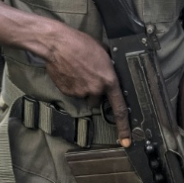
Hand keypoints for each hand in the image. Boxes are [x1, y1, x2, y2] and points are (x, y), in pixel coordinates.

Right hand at [44, 25, 130, 147]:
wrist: (57, 44)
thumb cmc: (79, 43)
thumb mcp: (102, 50)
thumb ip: (108, 64)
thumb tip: (110, 67)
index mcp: (109, 80)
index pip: (119, 108)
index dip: (124, 126)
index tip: (126, 140)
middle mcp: (96, 89)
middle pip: (97, 98)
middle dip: (94, 90)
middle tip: (88, 74)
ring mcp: (80, 92)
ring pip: (83, 94)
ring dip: (82, 86)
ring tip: (76, 69)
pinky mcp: (67, 91)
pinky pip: (72, 91)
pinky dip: (71, 83)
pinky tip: (68, 71)